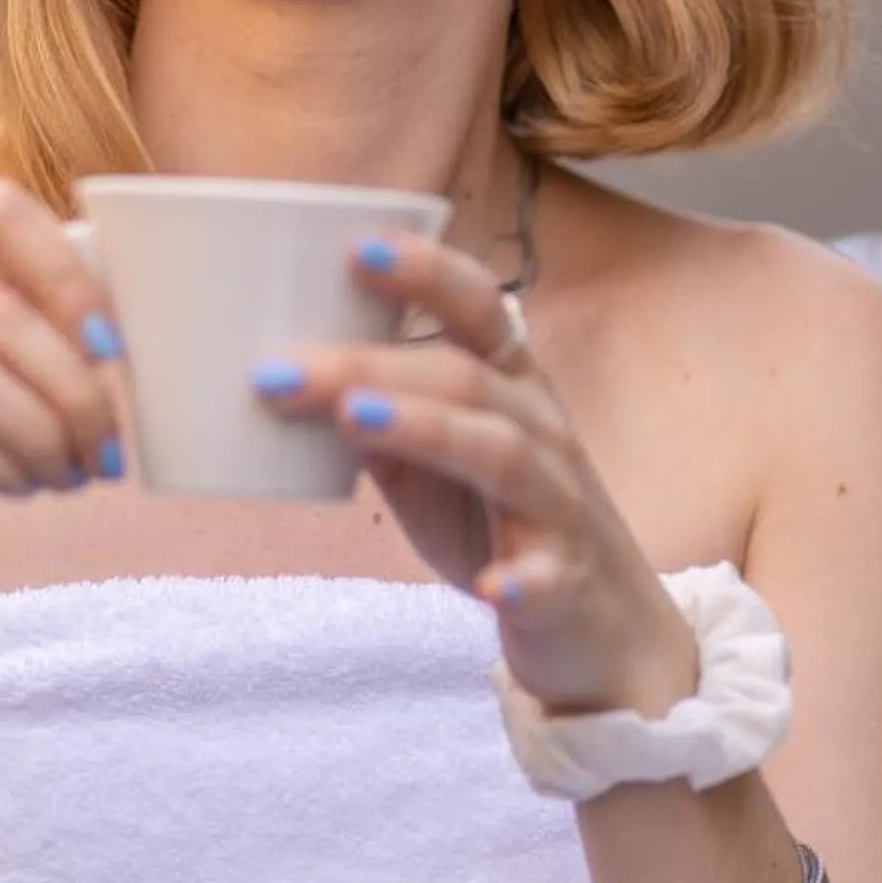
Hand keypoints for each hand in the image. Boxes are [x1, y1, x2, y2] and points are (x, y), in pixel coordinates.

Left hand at [254, 231, 695, 714]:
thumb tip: (290, 379)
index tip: (352, 248)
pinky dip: (521, 575)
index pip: (478, 310)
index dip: (426, 273)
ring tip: (352, 419)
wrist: (602, 633)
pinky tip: (491, 582)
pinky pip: (547, 575)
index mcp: (512, 391)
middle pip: (466, 378)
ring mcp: (559, 509)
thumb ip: (375, 423)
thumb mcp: (428, 470)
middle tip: (279, 369)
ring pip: (503, 453)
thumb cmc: (502, 529)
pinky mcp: (566, 586)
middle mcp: (543, 434)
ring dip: (428, 430)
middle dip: (372, 364)